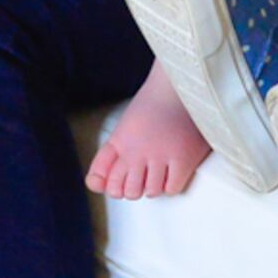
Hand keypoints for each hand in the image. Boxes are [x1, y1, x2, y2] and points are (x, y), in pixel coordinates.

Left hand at [85, 68, 212, 199]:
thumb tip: (94, 185)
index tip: (125, 179)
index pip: (110, 184)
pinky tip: (172, 171)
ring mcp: (161, 155)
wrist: (178, 84)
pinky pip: (172, 188)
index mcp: (121, 144)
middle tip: (144, 175)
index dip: (117, 187)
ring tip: (159, 171)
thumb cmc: (152, 106)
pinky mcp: (183, 158)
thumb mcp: (121, 130)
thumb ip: (104, 160)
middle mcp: (138, 152)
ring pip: (152, 192)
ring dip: (155, 186)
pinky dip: (171, 185)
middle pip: (130, 192)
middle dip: (136, 188)